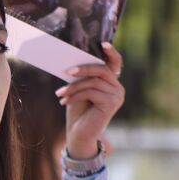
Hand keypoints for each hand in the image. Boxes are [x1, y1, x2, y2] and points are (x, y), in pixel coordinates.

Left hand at [58, 43, 125, 159]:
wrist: (79, 135)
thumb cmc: (78, 112)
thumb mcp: (80, 90)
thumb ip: (83, 77)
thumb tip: (74, 62)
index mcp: (112, 83)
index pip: (116, 64)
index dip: (112, 53)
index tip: (103, 44)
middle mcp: (118, 88)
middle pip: (101, 70)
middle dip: (83, 69)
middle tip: (67, 72)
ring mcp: (117, 96)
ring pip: (93, 82)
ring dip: (74, 86)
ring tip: (60, 94)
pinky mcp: (111, 104)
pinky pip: (91, 92)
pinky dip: (76, 95)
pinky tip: (65, 101)